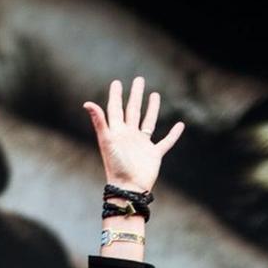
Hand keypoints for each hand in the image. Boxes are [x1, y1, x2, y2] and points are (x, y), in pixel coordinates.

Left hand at [82, 77, 184, 193]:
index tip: (117, 82)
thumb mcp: (106, 140)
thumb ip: (99, 121)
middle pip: (133, 110)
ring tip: (155, 94)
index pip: (116, 109)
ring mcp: (142, 145)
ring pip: (148, 122)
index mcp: (117, 132)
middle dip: (135, 95)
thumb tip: (87, 103)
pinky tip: (180, 125)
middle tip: (139, 80)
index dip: (116, 96)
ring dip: (152, 108)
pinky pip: (166, 141)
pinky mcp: (154, 154)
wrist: (128, 188)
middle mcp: (129, 136)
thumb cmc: (116, 166)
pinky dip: (174, 134)